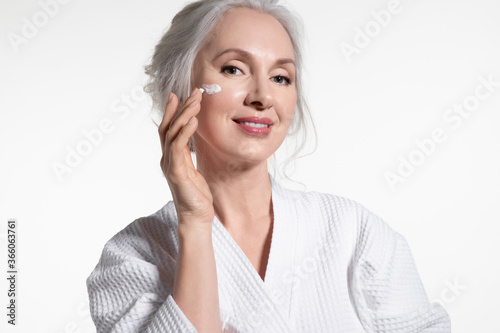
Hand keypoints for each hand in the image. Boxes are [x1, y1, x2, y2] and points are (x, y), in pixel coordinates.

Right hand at [159, 89, 213, 226]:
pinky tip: (193, 121)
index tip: (178, 94)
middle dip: (179, 108)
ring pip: (172, 133)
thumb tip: (190, 142)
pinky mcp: (176, 173)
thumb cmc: (196, 196)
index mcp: (171, 158)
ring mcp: (170, 165)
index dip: (171, 111)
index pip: (168, 129)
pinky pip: (178, 148)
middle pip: (168, 127)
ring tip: (195, 101)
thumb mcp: (193, 170)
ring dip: (184, 115)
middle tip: (192, 92)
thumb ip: (187, 156)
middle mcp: (167, 159)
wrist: (196, 217)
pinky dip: (184, 132)